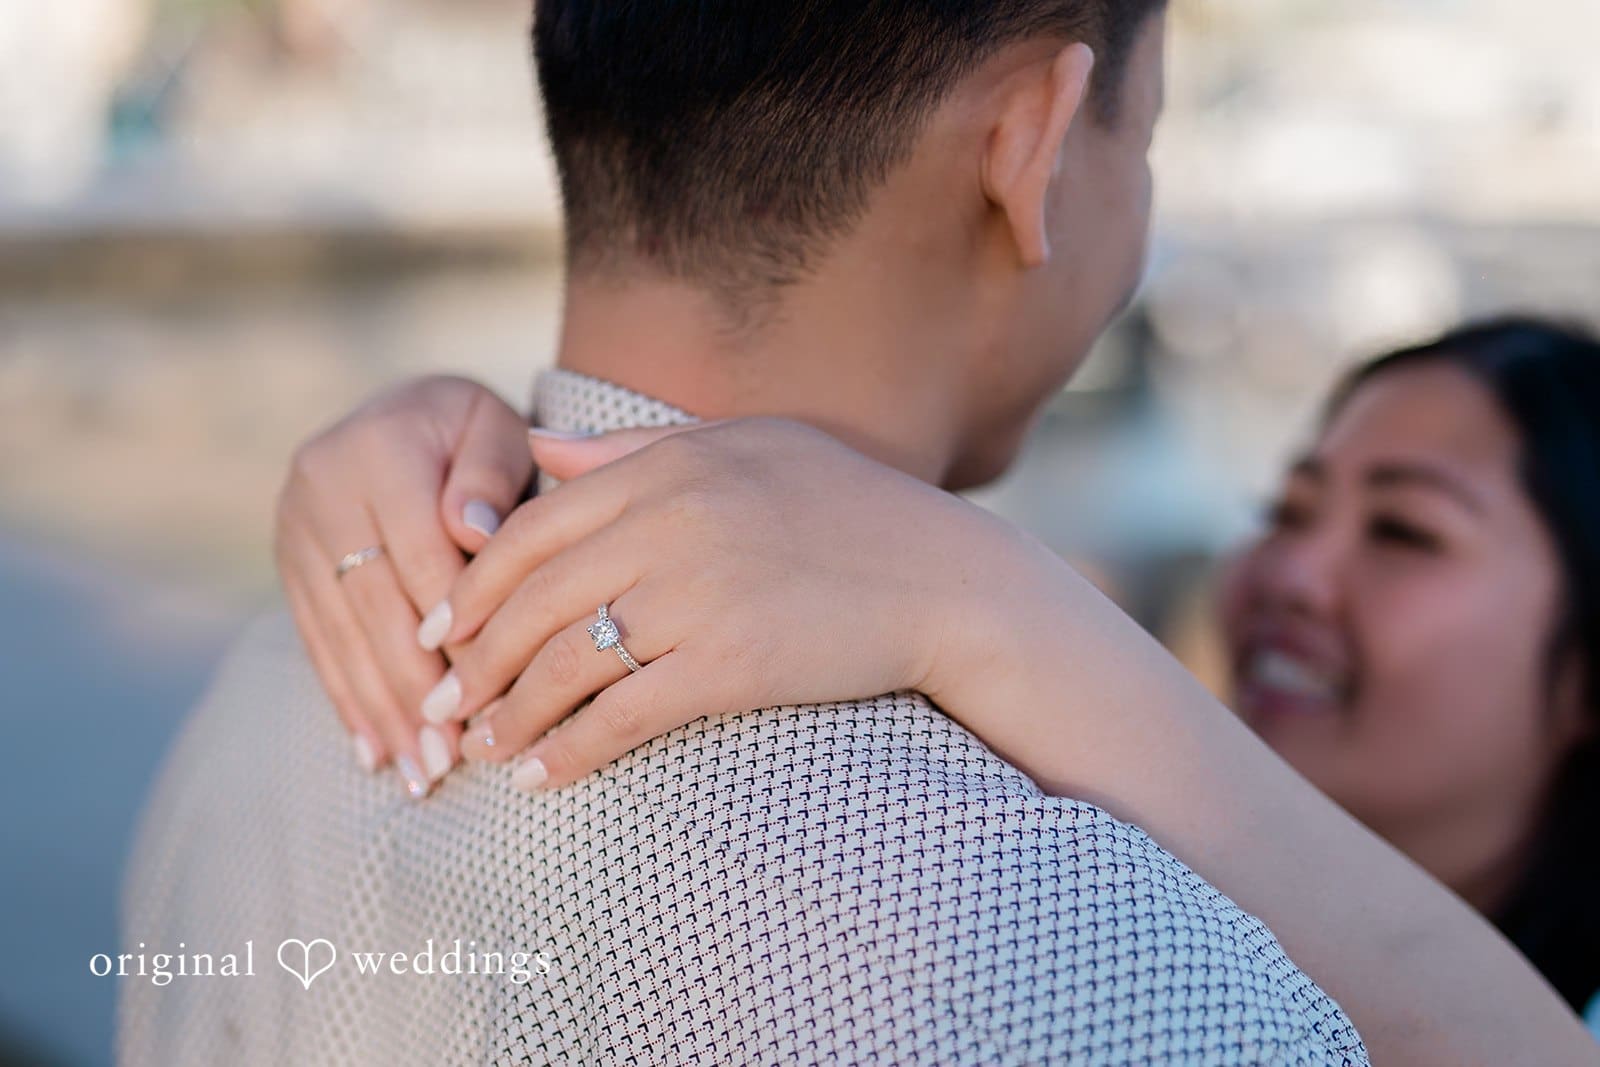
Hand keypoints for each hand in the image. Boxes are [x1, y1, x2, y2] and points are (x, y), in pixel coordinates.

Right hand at [273, 375, 534, 796]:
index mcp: (378, 449)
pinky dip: (348, 698)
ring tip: (421, 774)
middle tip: (450, 760)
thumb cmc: (472, 433)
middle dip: (414, 689)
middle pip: (373, 607)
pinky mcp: (286, 562)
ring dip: (382, 710)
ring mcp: (293, 527)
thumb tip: (472, 530)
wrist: (403, 414)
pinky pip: (317, 640)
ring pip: (341, 634)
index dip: (454, 629)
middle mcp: (321, 486)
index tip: (488, 695)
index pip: (420, 556)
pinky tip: (373, 751)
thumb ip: (490, 476)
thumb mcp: (497, 430)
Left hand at [415, 417, 1021, 788]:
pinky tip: (542, 779)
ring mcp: (697, 595)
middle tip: (444, 701)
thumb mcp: (745, 445)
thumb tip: (539, 449)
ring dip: (510, 715)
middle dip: (474, 661)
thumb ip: (633, 448)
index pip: (530, 530)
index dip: (472, 587)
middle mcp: (669, 524)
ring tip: (483, 749)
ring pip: (564, 663)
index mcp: (664, 468)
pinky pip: (621, 715)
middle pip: (533, 601)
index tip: (442, 631)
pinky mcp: (728, 664)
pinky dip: (569, 752)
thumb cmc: (848, 506)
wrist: (942, 578)